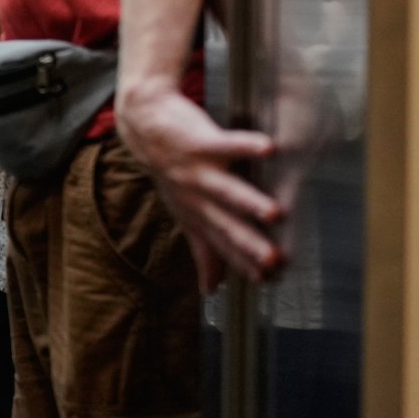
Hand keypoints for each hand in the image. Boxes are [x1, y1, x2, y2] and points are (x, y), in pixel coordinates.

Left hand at [116, 84, 281, 290]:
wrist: (143, 127)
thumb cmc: (172, 173)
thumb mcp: (185, 214)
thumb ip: (203, 251)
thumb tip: (211, 290)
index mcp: (198, 216)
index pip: (223, 245)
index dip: (244, 264)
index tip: (269, 281)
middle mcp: (197, 198)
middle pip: (226, 224)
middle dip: (250, 244)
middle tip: (275, 261)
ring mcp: (198, 170)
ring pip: (226, 189)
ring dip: (250, 201)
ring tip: (276, 213)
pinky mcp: (200, 142)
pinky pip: (226, 145)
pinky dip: (246, 146)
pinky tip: (269, 149)